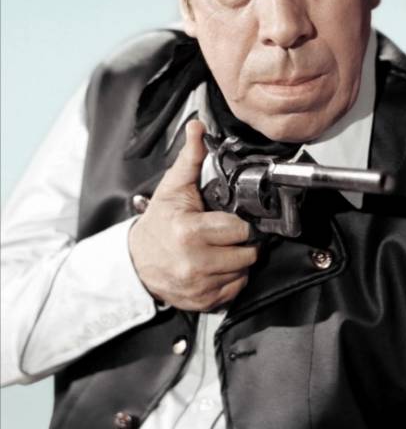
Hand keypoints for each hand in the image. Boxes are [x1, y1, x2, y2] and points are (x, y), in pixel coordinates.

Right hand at [128, 119, 256, 310]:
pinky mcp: (202, 303)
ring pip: (243, 273)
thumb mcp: (172, 188)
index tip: (228, 219)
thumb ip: (190, 157)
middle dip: (241, 243)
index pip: (240, 229)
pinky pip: (235, 291)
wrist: (135, 262)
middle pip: (247, 254)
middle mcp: (195, 263)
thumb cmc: (158, 223)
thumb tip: (198, 126)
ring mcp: (199, 286)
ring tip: (219, 250)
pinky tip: (216, 267)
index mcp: (190, 232)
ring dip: (237, 262)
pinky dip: (230, 280)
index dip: (238, 223)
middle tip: (226, 235)